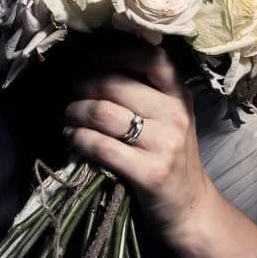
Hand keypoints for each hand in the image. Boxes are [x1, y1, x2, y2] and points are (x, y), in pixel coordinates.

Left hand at [63, 41, 218, 245]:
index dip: (115, 52)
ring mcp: (164, 143)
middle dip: (81, 85)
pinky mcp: (149, 172)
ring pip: (103, 112)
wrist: (189, 206)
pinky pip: (100, 146)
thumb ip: (146, 91)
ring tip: (67, 116)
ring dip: (74, 112)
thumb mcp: (171, 117)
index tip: (89, 56)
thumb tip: (94, 64)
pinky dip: (77, 138)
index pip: (150, 58)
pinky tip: (71, 138)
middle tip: (69, 93)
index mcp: (179, 95)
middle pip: (114, 84)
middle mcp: (175, 114)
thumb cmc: (171, 156)